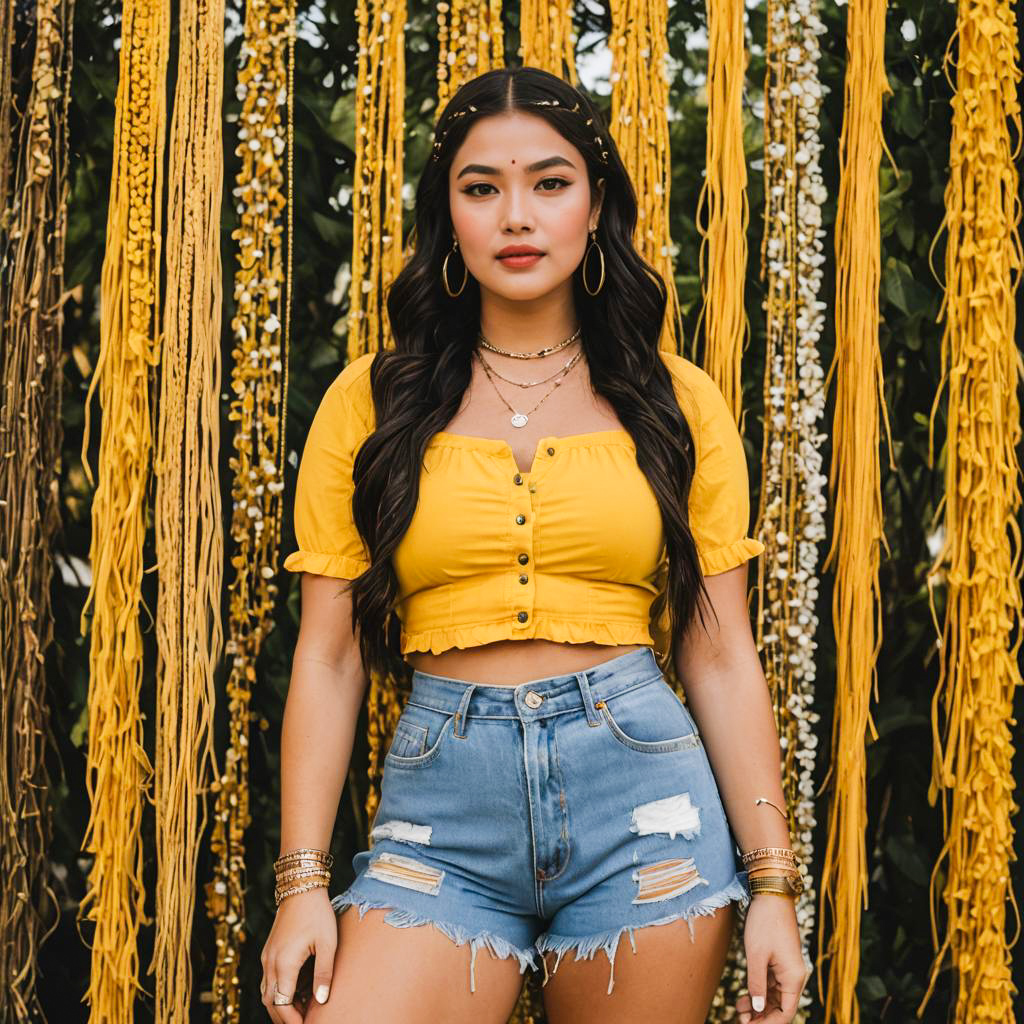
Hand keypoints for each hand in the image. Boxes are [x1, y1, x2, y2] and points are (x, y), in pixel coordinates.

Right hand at [260, 888, 337, 1020]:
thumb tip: (321, 1000)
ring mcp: (267, 956)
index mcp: (284, 963)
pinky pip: (270, 979)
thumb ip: (324, 973)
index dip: (293, 1020)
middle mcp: (271, 962)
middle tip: (304, 1022)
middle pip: (270, 1002)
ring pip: (268, 992)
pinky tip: (298, 991)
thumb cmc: (317, 913)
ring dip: (281, 1005)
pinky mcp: (270, 950)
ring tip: (303, 1010)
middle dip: (284, 1017)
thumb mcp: (327, 943)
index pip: (282, 1004)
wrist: (301, 887)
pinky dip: (280, 991)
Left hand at [735, 894, 809, 1023]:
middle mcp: (793, 976)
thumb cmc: (765, 923)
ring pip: (773, 997)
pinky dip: (758, 992)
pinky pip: (770, 984)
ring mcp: (786, 969)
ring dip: (758, 1006)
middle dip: (761, 1017)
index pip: (785, 1013)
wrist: (771, 895)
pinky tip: (743, 997)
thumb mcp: (756, 955)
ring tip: (739, 1009)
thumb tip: (758, 1010)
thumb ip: (757, 984)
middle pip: (779, 1007)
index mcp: (793, 978)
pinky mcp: (778, 962)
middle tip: (739, 1019)